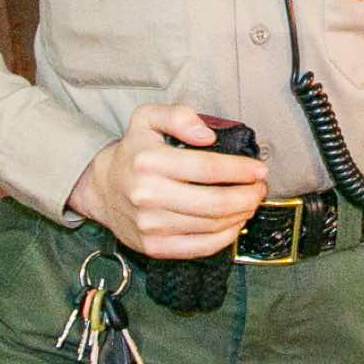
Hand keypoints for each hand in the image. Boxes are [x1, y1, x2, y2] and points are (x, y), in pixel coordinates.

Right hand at [65, 104, 266, 258]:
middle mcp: (148, 196)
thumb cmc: (134, 151)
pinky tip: (235, 223)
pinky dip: (225, 237)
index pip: (207, 168)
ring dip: (240, 215)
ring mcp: (150, 226)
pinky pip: (200, 248)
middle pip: (214, 202)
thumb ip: (178, 115)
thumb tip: (207, 136)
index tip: (260, 169)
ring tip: (250, 202)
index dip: (240, 170)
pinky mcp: (154, 248)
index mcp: (149, 162)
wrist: (103, 188)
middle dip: (247, 196)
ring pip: (211, 226)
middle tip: (260, 189)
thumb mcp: (148, 118)